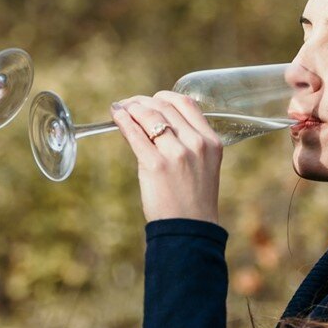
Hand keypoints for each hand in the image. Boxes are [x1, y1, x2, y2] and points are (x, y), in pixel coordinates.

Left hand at [110, 91, 222, 223]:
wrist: (189, 229)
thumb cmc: (192, 199)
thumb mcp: (201, 165)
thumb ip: (187, 142)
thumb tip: (154, 121)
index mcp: (211, 141)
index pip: (186, 103)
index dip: (164, 97)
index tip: (151, 100)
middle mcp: (196, 143)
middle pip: (164, 106)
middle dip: (142, 101)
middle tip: (129, 104)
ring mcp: (176, 153)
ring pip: (148, 116)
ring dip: (130, 108)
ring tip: (120, 109)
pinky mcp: (155, 165)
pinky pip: (135, 134)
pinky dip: (122, 121)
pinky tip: (116, 116)